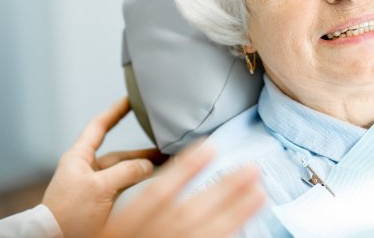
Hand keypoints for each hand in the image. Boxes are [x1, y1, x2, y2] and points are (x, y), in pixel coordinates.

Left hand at [42, 97, 166, 237]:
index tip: (130, 99)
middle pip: (118, 152)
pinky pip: (122, 186)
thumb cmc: (67, 214)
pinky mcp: (98, 201)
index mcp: (79, 157)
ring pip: (122, 170)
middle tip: (162, 144)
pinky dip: (137, 182)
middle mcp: (86, 168)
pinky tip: (151, 181)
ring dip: (142, 167)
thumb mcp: (99, 188)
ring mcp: (92, 185)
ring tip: (164, 163)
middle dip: (141, 149)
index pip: (99, 126)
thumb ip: (125, 172)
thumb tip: (146, 165)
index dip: (115, 111)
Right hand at [101, 143, 264, 237]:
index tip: (209, 146)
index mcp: (126, 225)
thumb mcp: (113, 224)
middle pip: (191, 211)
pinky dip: (229, 235)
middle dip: (224, 189)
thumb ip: (137, 205)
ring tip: (260, 192)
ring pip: (208, 232)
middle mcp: (151, 237)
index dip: (184, 167)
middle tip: (252, 168)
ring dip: (236, 212)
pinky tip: (247, 223)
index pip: (158, 192)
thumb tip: (168, 173)